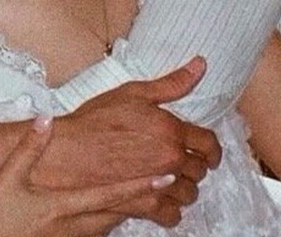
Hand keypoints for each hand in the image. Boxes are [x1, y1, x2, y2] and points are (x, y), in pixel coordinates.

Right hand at [0, 121, 155, 236]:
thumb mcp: (8, 179)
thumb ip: (29, 147)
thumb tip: (44, 120)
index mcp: (63, 206)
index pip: (112, 195)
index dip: (141, 186)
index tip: (166, 176)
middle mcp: (73, 224)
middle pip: (120, 210)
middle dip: (147, 196)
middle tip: (172, 181)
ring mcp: (70, 236)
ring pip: (110, 221)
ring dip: (130, 207)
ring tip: (153, 193)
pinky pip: (96, 229)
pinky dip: (109, 218)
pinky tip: (112, 210)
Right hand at [33, 57, 219, 226]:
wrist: (68, 152)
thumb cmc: (95, 122)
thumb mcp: (134, 93)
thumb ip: (172, 83)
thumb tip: (199, 66)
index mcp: (171, 130)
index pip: (209, 144)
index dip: (212, 149)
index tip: (209, 153)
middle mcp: (170, 159)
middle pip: (200, 170)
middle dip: (193, 166)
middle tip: (181, 162)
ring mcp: (159, 184)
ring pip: (189, 193)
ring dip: (183, 187)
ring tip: (170, 180)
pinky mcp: (145, 205)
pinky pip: (172, 215)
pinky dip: (170, 210)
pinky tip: (160, 199)